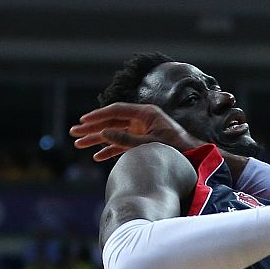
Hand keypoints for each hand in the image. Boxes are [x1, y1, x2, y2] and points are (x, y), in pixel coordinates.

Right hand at [69, 103, 196, 161]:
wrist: (196, 158)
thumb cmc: (178, 149)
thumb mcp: (150, 144)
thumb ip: (127, 139)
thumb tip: (104, 133)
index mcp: (146, 113)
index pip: (116, 110)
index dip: (98, 115)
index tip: (83, 121)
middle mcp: (143, 119)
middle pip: (112, 121)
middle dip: (92, 127)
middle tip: (74, 133)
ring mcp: (143, 130)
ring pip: (115, 132)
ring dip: (98, 139)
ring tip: (79, 145)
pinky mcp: (144, 141)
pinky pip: (123, 144)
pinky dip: (110, 149)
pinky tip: (97, 156)